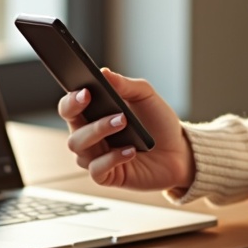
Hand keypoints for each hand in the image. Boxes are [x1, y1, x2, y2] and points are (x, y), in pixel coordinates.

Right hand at [57, 68, 195, 192]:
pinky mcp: (108, 176)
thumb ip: (125, 85)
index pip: (69, 107)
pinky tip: (130, 150)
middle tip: (105, 105)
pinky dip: (112, 159)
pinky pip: (96, 170)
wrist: (178, 152)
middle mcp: (90, 136)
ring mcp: (97, 157)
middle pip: (72, 129)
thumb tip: (104, 72)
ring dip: (99, 132)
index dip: (71, 100)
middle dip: (84, 117)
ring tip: (123, 122)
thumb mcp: (146, 96)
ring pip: (80, 148)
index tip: (85, 91)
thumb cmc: (158, 123)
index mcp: (94, 114)